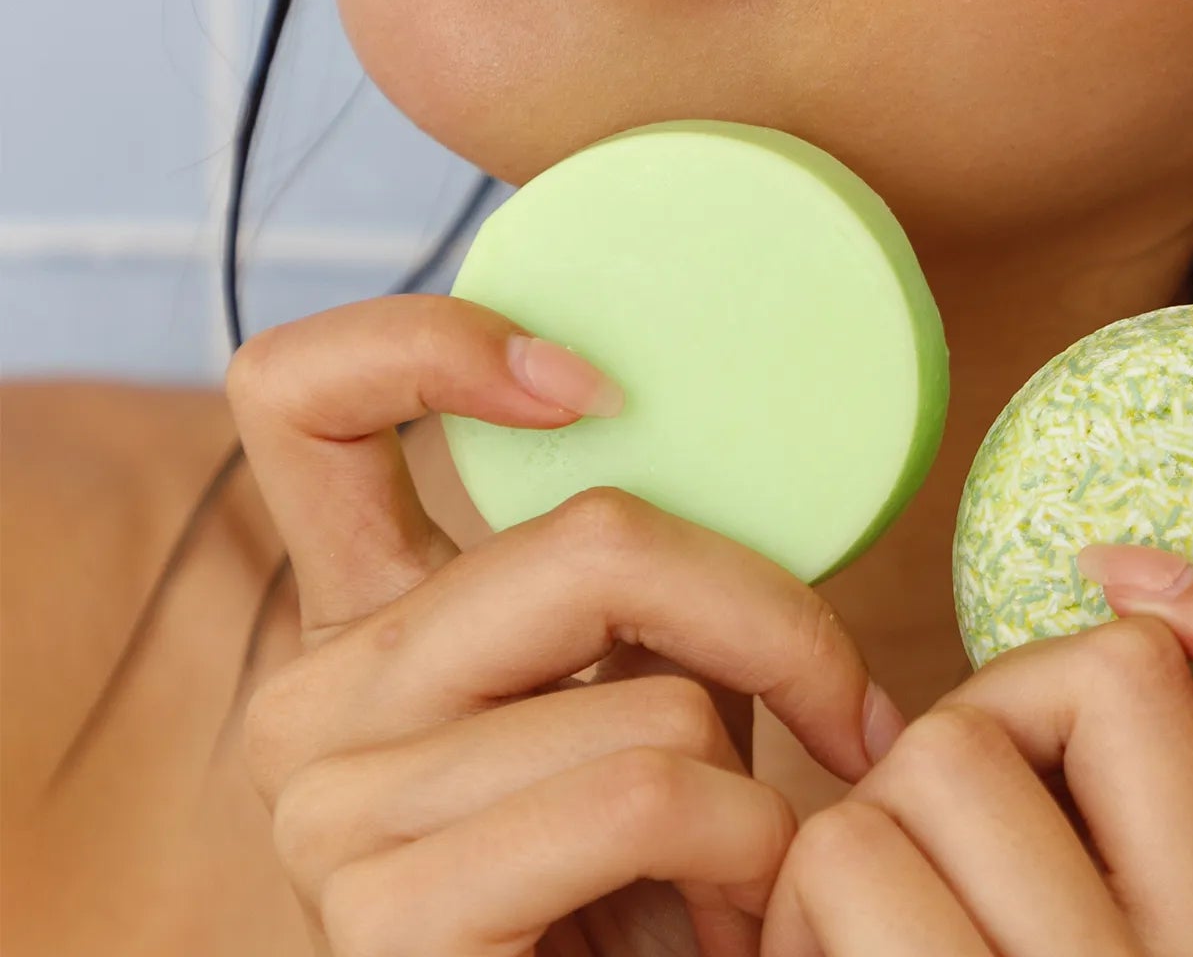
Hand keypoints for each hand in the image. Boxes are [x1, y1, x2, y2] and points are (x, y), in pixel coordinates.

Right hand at [226, 294, 902, 956]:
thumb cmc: (642, 893)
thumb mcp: (635, 707)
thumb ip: (634, 596)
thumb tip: (766, 465)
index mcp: (366, 616)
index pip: (297, 394)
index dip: (434, 340)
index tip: (596, 386)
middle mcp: (312, 696)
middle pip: (594, 536)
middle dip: (773, 619)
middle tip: (848, 709)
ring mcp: (327, 810)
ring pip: (652, 690)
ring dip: (762, 788)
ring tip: (747, 868)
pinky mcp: (382, 921)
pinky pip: (642, 796)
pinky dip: (746, 857)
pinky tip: (730, 920)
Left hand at [760, 546, 1192, 955]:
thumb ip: (1169, 831)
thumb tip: (1119, 594)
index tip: (1133, 585)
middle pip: (1086, 683)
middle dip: (979, 725)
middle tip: (946, 841)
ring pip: (940, 757)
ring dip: (868, 818)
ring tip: (868, 928)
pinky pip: (836, 867)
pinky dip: (794, 905)